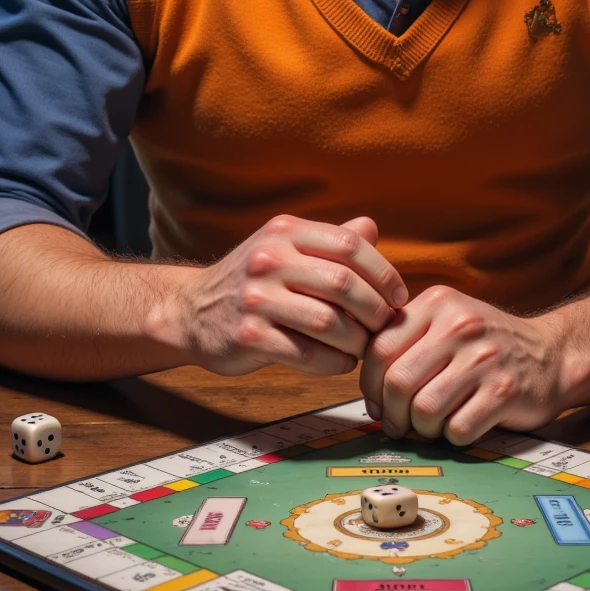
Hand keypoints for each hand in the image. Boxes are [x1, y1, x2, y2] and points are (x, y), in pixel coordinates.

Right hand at [169, 214, 406, 376]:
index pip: (350, 245)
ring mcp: (256, 298)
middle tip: (386, 326)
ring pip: (329, 323)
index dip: (384, 273)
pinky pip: (307, 354)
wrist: (191, 310)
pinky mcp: (248, 336)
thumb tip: (372, 228)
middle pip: (344, 284)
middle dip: (376, 310)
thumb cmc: (253, 280)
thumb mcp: (285, 247)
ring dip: (358, 340)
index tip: (398, 297)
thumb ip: (329, 240)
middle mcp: (269, 259)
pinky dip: (334, 362)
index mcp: (285, 232)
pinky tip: (341, 362)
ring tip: (364, 346)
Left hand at [358, 286, 562, 444]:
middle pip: (399, 382)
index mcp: (437, 303)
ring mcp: (484, 358)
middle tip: (398, 424)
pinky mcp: (505, 391)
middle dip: (392, 413)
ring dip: (422, 429)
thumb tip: (369, 385)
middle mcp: (460, 325)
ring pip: (425, 410)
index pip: (380, 348)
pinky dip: (452, 437)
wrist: (551, 354)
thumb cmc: (487, 345)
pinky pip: (458, 429)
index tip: (377, 402)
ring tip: (430, 426)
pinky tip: (460, 425)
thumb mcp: (447, 320)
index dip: (370, 385)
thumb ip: (406, 338)